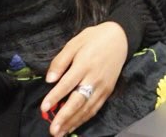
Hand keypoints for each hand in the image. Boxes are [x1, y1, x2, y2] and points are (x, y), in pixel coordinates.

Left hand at [43, 21, 128, 136]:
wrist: (121, 38)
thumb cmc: (94, 39)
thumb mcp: (75, 42)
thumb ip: (61, 60)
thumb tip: (49, 79)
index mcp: (84, 64)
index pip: (68, 83)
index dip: (55, 96)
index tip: (44, 108)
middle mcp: (94, 78)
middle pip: (78, 100)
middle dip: (65, 116)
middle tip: (53, 129)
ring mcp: (103, 86)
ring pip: (87, 108)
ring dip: (73, 122)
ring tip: (60, 133)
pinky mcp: (108, 91)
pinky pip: (95, 108)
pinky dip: (84, 119)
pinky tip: (73, 126)